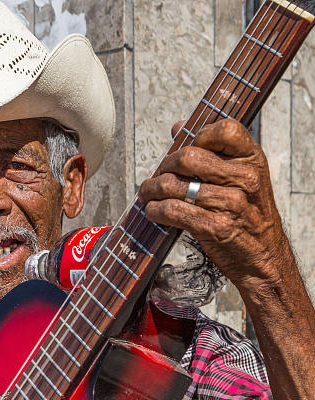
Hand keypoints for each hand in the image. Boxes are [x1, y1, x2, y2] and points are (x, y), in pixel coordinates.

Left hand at [139, 118, 291, 292]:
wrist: (264, 260)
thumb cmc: (249, 218)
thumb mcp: (244, 180)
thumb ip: (215, 152)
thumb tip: (179, 127)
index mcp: (253, 160)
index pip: (224, 129)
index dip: (198, 135)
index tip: (184, 150)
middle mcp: (245, 178)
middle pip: (188, 156)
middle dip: (164, 166)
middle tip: (156, 177)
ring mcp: (231, 204)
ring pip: (174, 185)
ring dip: (151, 191)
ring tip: (146, 196)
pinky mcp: (215, 228)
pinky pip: (173, 211)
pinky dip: (156, 211)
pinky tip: (153, 212)